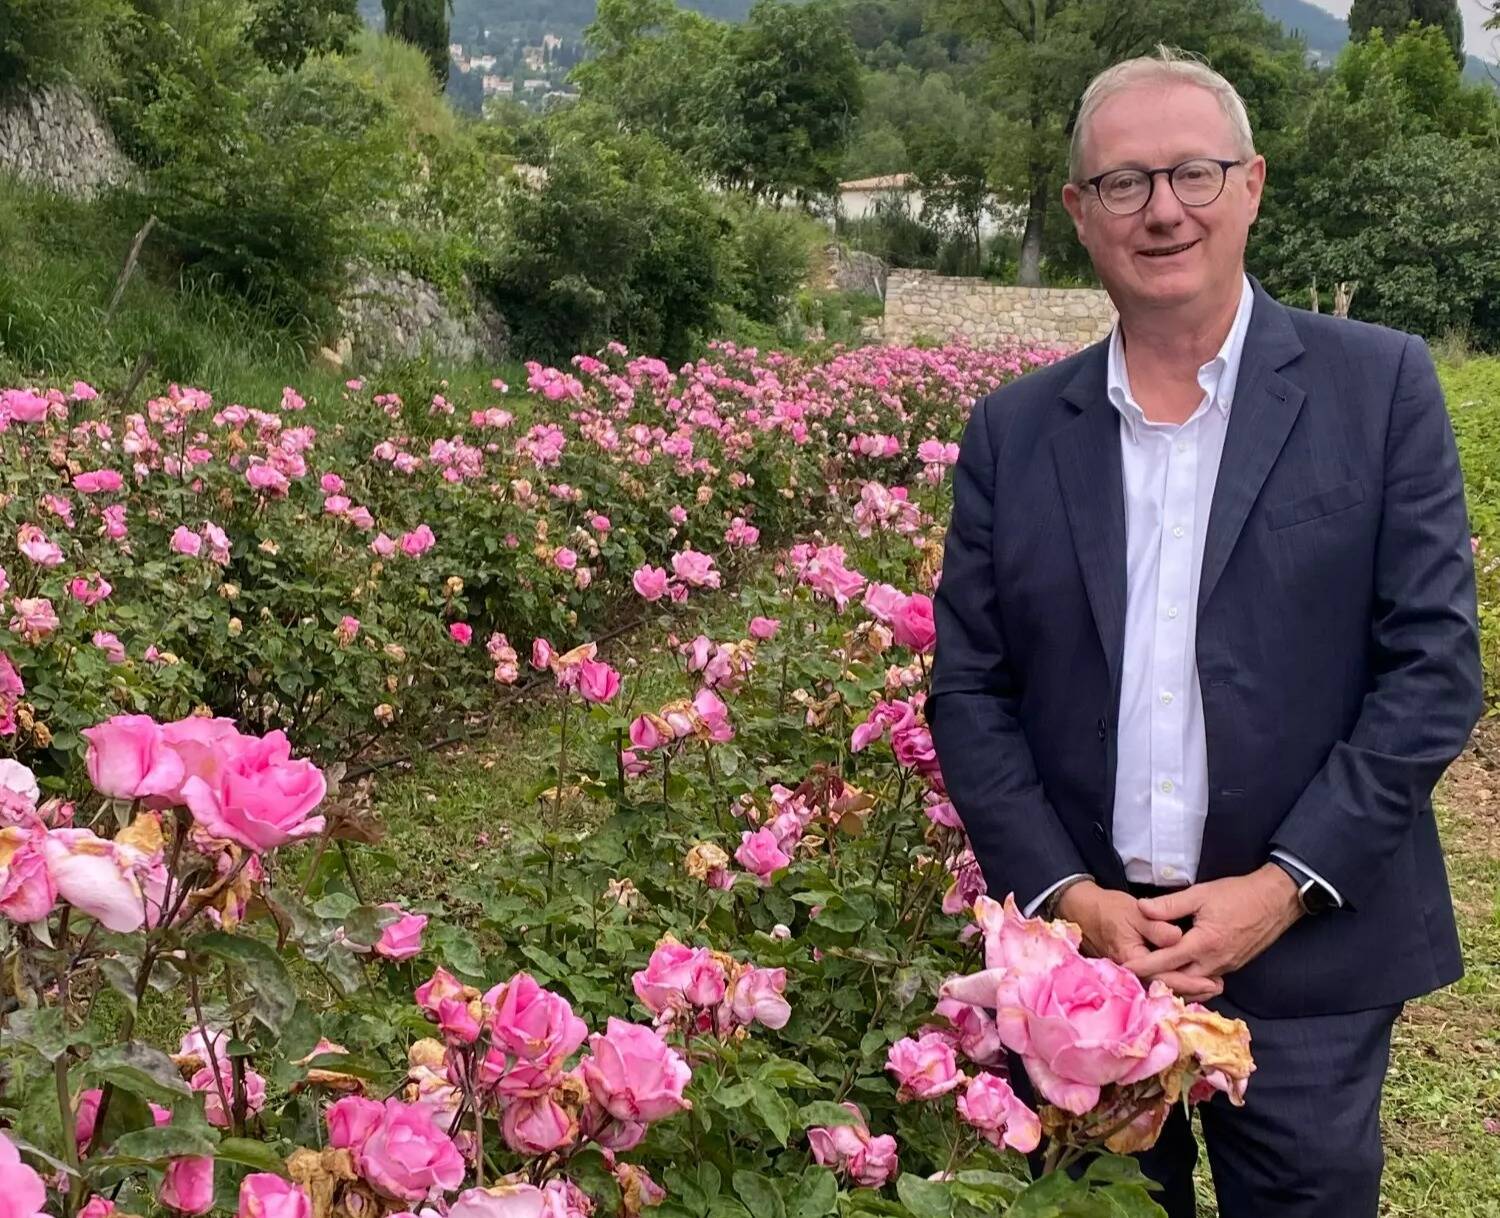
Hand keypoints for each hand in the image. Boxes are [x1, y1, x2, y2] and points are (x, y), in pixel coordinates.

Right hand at [1056, 880, 1222, 1000]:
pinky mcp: (1135, 969)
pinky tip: (1192, 980)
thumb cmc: (1110, 909)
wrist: (1085, 911)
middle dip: (1193, 989)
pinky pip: (1157, 980)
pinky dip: (1175, 981)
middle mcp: (1132, 972)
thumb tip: (1178, 937)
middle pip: (1166, 986)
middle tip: (1218, 987)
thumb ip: (1156, 926)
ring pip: (1163, 986)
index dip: (1190, 981)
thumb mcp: (1134, 912)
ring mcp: (1133, 973)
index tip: (1212, 981)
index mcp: (1132, 959)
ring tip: (1212, 987)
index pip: (1165, 976)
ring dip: (1187, 988)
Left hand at [1128, 865, 1302, 985]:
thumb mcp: (1200, 894)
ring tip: (1151, 973)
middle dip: (1155, 979)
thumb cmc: (1238, 895)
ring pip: (1193, 984)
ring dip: (1173, 981)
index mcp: (1203, 944)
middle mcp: (1215, 962)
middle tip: (1133, 974)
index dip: (1142, 967)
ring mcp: (1225, 968)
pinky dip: (1190, 979)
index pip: (1166, 962)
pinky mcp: (1232, 967)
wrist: (1275, 901)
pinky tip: (1178, 970)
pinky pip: (1206, 980)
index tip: (1122, 970)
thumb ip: (1169, 904)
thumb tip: (1141, 908)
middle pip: (1178, 981)